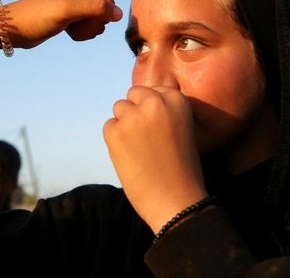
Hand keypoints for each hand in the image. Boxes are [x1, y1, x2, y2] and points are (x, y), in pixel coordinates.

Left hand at [9, 0, 122, 46]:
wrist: (17, 28)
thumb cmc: (37, 16)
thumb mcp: (67, 11)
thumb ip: (96, 10)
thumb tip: (120, 14)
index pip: (107, 2)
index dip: (94, 16)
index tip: (73, 17)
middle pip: (105, 13)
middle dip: (89, 24)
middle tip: (69, 23)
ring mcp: (81, 0)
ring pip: (99, 23)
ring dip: (85, 30)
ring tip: (66, 26)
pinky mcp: (77, 12)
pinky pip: (91, 28)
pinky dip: (80, 33)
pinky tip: (66, 29)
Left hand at [103, 86, 207, 232]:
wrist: (176, 199)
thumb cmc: (181, 168)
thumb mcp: (181, 129)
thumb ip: (163, 112)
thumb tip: (136, 102)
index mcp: (177, 99)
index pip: (153, 91)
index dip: (152, 110)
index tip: (158, 129)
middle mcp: (155, 102)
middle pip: (134, 94)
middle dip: (136, 112)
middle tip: (145, 138)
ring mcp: (134, 116)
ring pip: (119, 109)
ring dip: (125, 125)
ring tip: (139, 149)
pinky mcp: (116, 132)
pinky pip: (109, 126)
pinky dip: (115, 141)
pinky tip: (130, 157)